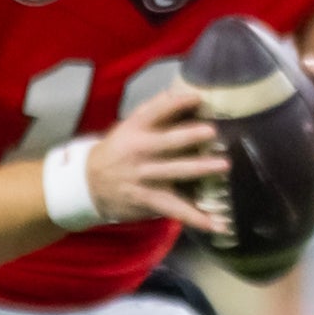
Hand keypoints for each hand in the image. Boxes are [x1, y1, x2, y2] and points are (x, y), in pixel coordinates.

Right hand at [84, 84, 228, 232]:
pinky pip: (175, 208)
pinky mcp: (149, 199)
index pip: (155, 112)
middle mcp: (140, 150)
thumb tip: (184, 91)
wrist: (89, 183)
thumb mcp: (130, 125)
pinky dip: (196, 217)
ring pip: (175, 172)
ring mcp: (144, 177)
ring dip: (199, 169)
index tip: (197, 98)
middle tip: (212, 132)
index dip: (175, 103)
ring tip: (224, 165)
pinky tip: (217, 223)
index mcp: (136, 128)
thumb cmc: (121, 149)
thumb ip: (156, 109)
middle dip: (189, 136)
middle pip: (167, 141)